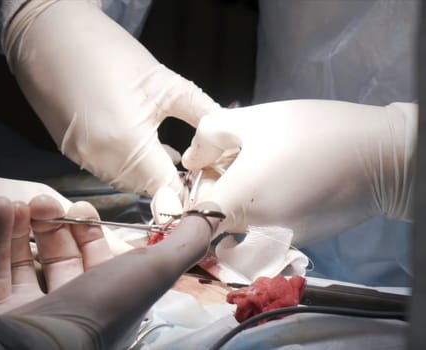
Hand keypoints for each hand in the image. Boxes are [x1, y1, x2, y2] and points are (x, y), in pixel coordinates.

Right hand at [0, 193, 222, 348]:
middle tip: (45, 202)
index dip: (91, 232)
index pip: (100, 261)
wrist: (38, 347)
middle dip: (56, 224)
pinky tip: (2, 206)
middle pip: (61, 258)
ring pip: (26, 261)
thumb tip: (210, 215)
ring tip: (24, 202)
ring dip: (25, 225)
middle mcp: (70, 310)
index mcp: (107, 302)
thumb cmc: (99, 310)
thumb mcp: (152, 272)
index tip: (82, 209)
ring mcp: (31, 313)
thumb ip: (183, 244)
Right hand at [3, 0, 219, 195]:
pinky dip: (127, 165)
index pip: (168, 191)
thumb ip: (202, 114)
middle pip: (147, 190)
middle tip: (193, 163)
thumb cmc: (108, 51)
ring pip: (126, 183)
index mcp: (127, 143)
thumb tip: (227, 138)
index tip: (208, 179)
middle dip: (170, 182)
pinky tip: (139, 143)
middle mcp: (100, 161)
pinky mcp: (70, 153)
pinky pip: (107, 170)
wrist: (50, 36)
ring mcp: (81, 159)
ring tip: (167, 152)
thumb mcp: (165, 82)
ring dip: (148, 174)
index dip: (190, 190)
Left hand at [181, 100, 416, 245]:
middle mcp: (254, 230)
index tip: (204, 170)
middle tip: (236, 158)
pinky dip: (267, 208)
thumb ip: (210, 135)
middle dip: (218, 190)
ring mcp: (279, 239)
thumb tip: (192, 158)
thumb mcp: (254, 119)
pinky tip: (287, 179)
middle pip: (217, 219)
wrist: (382, 155)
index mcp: (238, 201)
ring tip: (265, 165)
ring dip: (242, 199)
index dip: (192, 192)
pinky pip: (268, 226)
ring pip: (242, 223)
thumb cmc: (314, 131)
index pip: (193, 216)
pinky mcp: (302, 239)